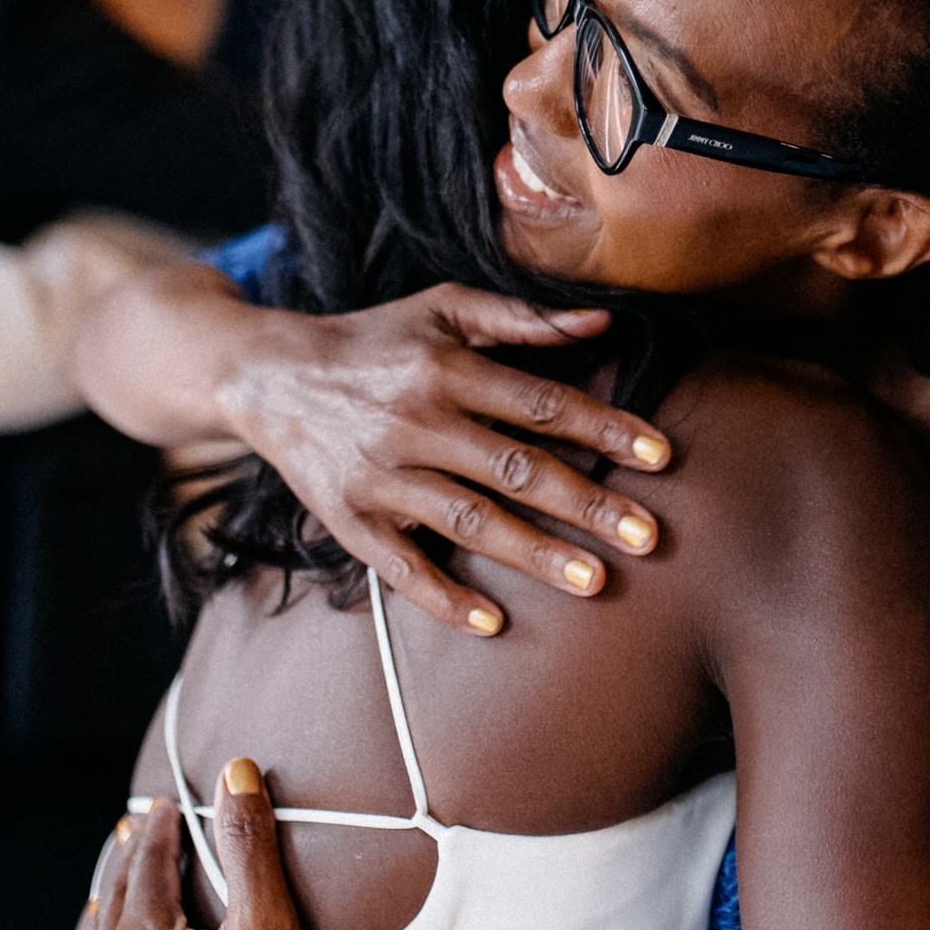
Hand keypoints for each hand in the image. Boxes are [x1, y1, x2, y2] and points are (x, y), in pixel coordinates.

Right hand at [216, 283, 672, 634]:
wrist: (268, 375)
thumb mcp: (442, 307)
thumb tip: (604, 319)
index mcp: (446, 369)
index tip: (661, 456)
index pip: (541, 403)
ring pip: (468, 521)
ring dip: (533, 554)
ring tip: (594, 583)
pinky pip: (399, 566)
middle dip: (585, 504)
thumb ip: (522, 317)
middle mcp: (415, 422)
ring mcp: (379, 476)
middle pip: (515, 469)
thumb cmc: (374, 339)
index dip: (604, 428)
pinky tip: (492, 622)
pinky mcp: (348, 519)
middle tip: (647, 537)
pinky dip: (442, 597)